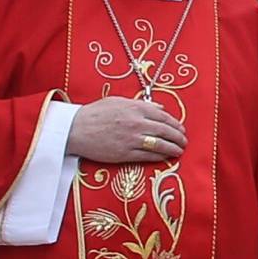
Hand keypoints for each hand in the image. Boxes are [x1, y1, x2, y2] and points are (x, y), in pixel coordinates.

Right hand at [68, 99, 187, 165]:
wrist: (74, 129)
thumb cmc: (94, 113)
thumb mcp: (117, 101)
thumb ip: (141, 104)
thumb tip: (160, 107)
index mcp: (136, 108)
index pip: (164, 116)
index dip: (175, 124)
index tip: (181, 129)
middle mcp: (137, 123)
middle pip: (166, 131)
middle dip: (178, 137)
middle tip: (184, 141)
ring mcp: (131, 139)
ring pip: (160, 145)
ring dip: (173, 148)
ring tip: (179, 151)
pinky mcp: (124, 153)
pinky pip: (147, 156)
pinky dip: (159, 157)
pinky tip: (165, 157)